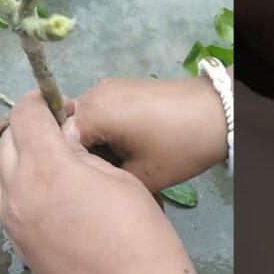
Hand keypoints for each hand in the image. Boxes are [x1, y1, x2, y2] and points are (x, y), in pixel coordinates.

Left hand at [0, 91, 199, 273]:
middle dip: (26, 129)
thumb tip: (62, 142)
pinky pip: (3, 206)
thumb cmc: (139, 235)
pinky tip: (43, 194)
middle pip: (5, 144)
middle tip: (55, 131)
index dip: (38, 102)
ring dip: (14, 160)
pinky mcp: (17, 249)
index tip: (55, 104)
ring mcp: (11, 224)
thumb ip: (81, 155)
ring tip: (44, 161)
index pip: (23, 117)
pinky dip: (14, 190)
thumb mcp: (118, 179)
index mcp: (44, 167)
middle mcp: (16, 193)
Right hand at [61, 75, 228, 192]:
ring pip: (81, 119)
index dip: (63, 165)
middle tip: (91, 178)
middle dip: (74, 153)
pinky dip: (100, 131)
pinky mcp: (122, 88)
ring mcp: (108, 87)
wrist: (220, 112)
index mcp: (93, 113)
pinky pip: (97, 111)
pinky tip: (119, 150)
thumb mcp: (140, 175)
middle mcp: (93, 93)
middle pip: (64, 126)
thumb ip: (102, 178)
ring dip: (88, 142)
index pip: (53, 140)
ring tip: (106, 167)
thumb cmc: (179, 146)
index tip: (76, 185)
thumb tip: (84, 180)